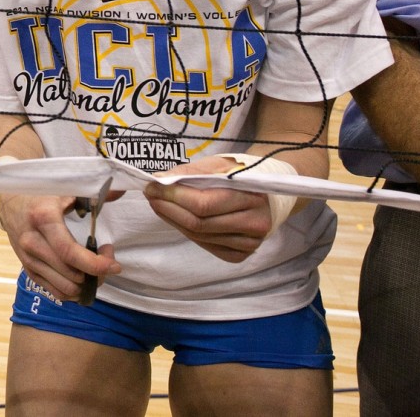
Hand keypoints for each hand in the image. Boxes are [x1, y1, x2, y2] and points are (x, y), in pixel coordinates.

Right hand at [0, 192, 121, 301]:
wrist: (10, 203)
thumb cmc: (41, 195)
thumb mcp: (65, 189)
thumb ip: (94, 193)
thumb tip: (119, 192)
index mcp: (43, 218)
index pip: (69, 252)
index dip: (95, 264)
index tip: (114, 265)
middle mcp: (32, 242)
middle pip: (71, 274)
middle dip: (97, 273)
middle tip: (107, 257)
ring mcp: (28, 259)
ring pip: (65, 287)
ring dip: (86, 284)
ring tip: (94, 266)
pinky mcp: (28, 269)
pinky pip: (55, 291)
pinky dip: (74, 290)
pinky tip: (83, 275)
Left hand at [144, 156, 274, 261]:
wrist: (268, 196)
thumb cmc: (241, 175)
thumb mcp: (219, 164)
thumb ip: (191, 173)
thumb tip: (160, 179)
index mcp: (253, 196)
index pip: (204, 203)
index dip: (174, 196)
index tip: (152, 186)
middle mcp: (255, 223)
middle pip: (199, 222)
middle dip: (168, 208)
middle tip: (151, 196)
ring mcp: (249, 243)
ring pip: (199, 235)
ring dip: (173, 220)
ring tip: (159, 204)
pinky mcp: (240, 255)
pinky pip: (206, 244)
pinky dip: (186, 231)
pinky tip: (176, 218)